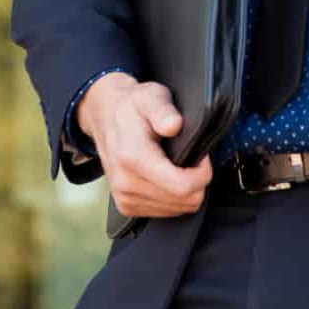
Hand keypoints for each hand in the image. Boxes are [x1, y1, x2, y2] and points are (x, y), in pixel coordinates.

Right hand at [77, 74, 212, 217]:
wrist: (106, 118)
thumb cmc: (132, 107)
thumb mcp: (150, 96)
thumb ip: (163, 110)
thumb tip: (174, 125)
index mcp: (133, 157)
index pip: (183, 186)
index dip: (202, 173)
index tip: (202, 157)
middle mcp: (126, 183)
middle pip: (185, 201)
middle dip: (198, 181)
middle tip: (192, 159)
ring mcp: (125, 198)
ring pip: (178, 209)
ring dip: (186, 190)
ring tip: (177, 165)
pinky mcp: (126, 207)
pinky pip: (165, 213)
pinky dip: (173, 197)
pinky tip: (167, 176)